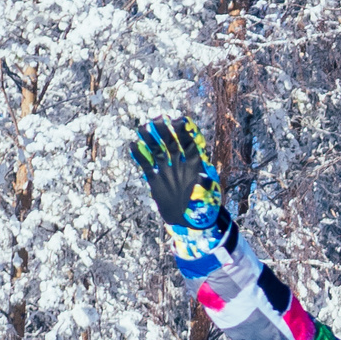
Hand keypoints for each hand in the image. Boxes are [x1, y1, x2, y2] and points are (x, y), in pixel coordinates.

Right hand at [132, 118, 224, 236]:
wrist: (188, 221)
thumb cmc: (203, 208)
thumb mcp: (207, 195)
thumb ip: (204, 183)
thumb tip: (205, 174)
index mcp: (195, 165)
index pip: (190, 143)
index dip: (185, 132)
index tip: (179, 120)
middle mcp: (180, 164)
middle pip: (172, 142)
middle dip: (165, 130)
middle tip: (158, 118)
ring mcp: (167, 171)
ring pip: (158, 151)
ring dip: (150, 139)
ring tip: (143, 128)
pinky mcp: (155, 180)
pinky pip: (147, 166)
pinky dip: (140, 156)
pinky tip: (133, 145)